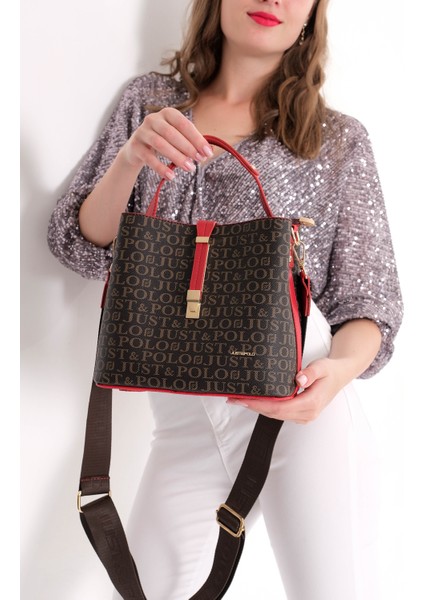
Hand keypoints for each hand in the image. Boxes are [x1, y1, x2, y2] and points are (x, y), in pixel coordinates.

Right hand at [121, 107, 212, 178]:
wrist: (137, 148)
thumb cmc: (164, 141)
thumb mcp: (177, 137)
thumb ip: (190, 142)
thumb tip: (207, 153)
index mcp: (167, 114)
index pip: (184, 124)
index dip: (197, 138)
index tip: (208, 152)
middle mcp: (153, 119)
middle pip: (171, 133)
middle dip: (187, 147)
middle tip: (199, 160)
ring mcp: (142, 132)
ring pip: (160, 144)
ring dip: (176, 157)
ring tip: (189, 168)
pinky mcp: (135, 146)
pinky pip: (149, 158)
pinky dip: (161, 168)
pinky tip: (171, 176)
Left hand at [227, 357, 347, 423]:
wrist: (340, 376)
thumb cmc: (330, 370)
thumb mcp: (322, 366)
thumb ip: (311, 372)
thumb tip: (299, 379)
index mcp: (312, 403)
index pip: (280, 407)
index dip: (260, 404)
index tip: (244, 399)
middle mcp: (307, 413)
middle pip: (275, 414)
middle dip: (253, 407)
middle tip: (234, 399)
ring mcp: (304, 416)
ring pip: (276, 416)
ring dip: (258, 409)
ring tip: (239, 400)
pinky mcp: (301, 414)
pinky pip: (280, 414)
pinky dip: (266, 409)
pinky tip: (255, 402)